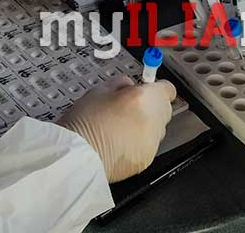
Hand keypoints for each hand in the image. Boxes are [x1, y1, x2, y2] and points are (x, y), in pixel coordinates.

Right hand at [59, 77, 176, 182]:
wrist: (76, 157)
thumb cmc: (84, 121)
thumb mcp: (98, 91)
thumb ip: (120, 84)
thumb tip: (130, 86)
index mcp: (144, 98)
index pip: (168, 89)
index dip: (157, 89)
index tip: (145, 91)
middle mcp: (154, 119)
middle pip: (163, 109)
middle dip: (151, 107)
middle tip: (128, 110)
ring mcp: (153, 141)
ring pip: (157, 128)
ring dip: (145, 126)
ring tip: (120, 129)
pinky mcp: (147, 159)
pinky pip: (148, 146)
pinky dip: (138, 143)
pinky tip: (119, 144)